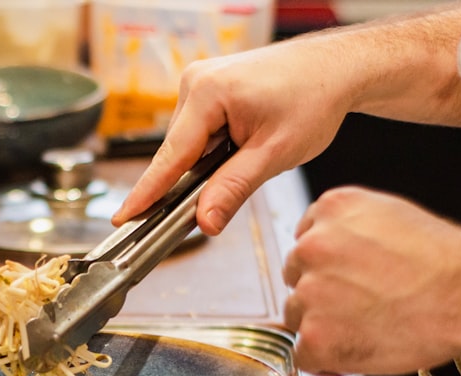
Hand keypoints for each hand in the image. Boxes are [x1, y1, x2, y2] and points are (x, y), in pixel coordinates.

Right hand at [112, 39, 354, 235]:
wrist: (336, 68)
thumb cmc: (313, 98)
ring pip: (188, 145)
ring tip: (249, 157)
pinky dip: (214, 151)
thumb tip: (204, 222)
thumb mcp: (274, 153)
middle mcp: (195, 82)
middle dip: (193, 181)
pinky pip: (199, 133)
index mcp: (207, 92)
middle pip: (178, 153)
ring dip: (208, 164)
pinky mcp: (209, 89)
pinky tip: (240, 149)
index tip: (123, 217)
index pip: (169, 156)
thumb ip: (233, 189)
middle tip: (216, 202)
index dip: (147, 192)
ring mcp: (200, 83)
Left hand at [282, 186, 460, 375]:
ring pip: (298, 317)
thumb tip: (332, 257)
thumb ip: (350, 230)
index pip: (306, 243)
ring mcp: (309, 293)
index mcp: (330, 209)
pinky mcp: (315, 336)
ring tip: (368, 326)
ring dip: (323, 327)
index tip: (349, 280)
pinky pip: (303, 355)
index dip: (328, 268)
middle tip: (362, 306)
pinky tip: (357, 349)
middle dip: (322, 295)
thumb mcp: (392, 215)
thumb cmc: (446, 261)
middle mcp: (311, 246)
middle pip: (296, 279)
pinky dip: (326, 360)